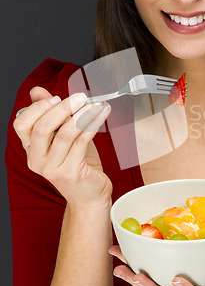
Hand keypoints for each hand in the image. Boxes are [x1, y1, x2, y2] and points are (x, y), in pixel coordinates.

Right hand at [13, 86, 112, 207]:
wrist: (89, 194)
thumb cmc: (77, 163)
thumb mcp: (62, 136)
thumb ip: (50, 114)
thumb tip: (37, 91)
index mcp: (31, 149)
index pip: (22, 124)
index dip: (38, 108)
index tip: (56, 97)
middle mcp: (37, 160)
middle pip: (42, 127)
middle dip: (62, 108)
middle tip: (80, 97)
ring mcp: (53, 168)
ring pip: (65, 134)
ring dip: (82, 115)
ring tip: (96, 105)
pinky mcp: (71, 173)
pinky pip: (82, 142)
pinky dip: (93, 124)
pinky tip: (101, 115)